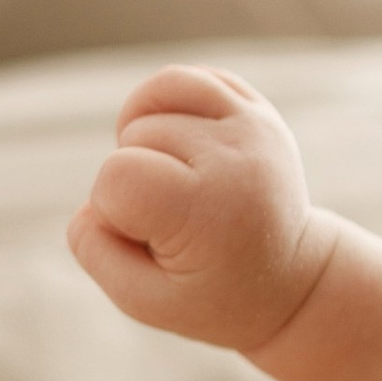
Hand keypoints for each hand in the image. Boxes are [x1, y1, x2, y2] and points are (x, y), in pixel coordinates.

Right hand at [68, 67, 337, 356]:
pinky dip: (160, 103)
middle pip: (134, 137)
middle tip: (173, 221)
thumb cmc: (213, 294)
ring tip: (169, 176)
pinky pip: (184, 78)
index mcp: (213, 211)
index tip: (149, 239)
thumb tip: (91, 202)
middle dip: (132, 180)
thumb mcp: (145, 302)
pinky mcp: (254, 108)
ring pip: (155, 98)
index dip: (111, 210)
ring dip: (143, 136)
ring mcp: (252, 125)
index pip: (117, 176)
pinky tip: (171, 143)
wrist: (291, 277)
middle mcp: (239, 157)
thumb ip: (98, 252)